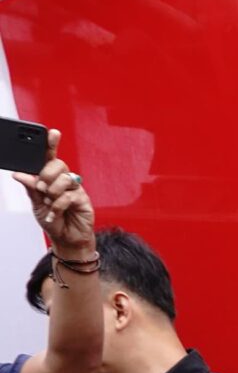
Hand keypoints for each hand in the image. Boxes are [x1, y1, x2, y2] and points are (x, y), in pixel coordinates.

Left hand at [11, 131, 94, 255]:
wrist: (65, 239)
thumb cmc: (52, 221)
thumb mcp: (35, 203)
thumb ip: (30, 187)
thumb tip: (20, 174)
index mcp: (49, 178)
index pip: (49, 157)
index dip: (51, 144)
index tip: (52, 133)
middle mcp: (63, 181)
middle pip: (58, 164)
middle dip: (46, 175)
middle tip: (41, 189)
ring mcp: (74, 189)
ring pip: (64, 178)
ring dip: (52, 192)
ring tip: (49, 203)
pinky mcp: (83, 199)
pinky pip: (69, 195)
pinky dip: (58, 205)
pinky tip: (54, 212)